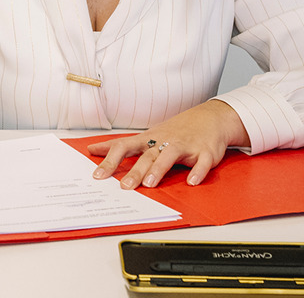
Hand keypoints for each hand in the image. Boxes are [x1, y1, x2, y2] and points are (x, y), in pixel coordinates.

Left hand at [87, 99, 249, 188]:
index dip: (110, 160)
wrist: (211, 118)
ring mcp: (185, 146)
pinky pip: (202, 162)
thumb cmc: (174, 131)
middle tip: (124, 187)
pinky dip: (197, 172)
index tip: (97, 175)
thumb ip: (121, 145)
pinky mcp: (205, 152)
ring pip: (170, 156)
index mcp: (148, 139)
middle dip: (135, 171)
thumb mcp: (146, 136)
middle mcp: (164, 141)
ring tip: (150, 184)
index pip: (124, 147)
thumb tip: (92, 149)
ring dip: (159, 169)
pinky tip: (191, 182)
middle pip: (147, 155)